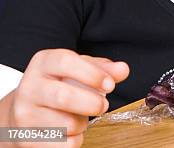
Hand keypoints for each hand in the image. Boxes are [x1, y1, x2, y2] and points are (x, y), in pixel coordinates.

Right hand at [7, 49, 128, 147]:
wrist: (23, 108)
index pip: (66, 62)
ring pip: (65, 124)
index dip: (92, 74)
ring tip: (81, 117)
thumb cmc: (58, 84)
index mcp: (43, 62)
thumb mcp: (78, 69)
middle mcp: (29, 86)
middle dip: (92, 103)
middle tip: (103, 105)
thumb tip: (123, 70)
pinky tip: (71, 131)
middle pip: (63, 96)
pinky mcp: (26, 137)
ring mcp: (24, 113)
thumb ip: (102, 68)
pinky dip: (75, 139)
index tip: (110, 85)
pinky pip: (62, 144)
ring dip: (83, 123)